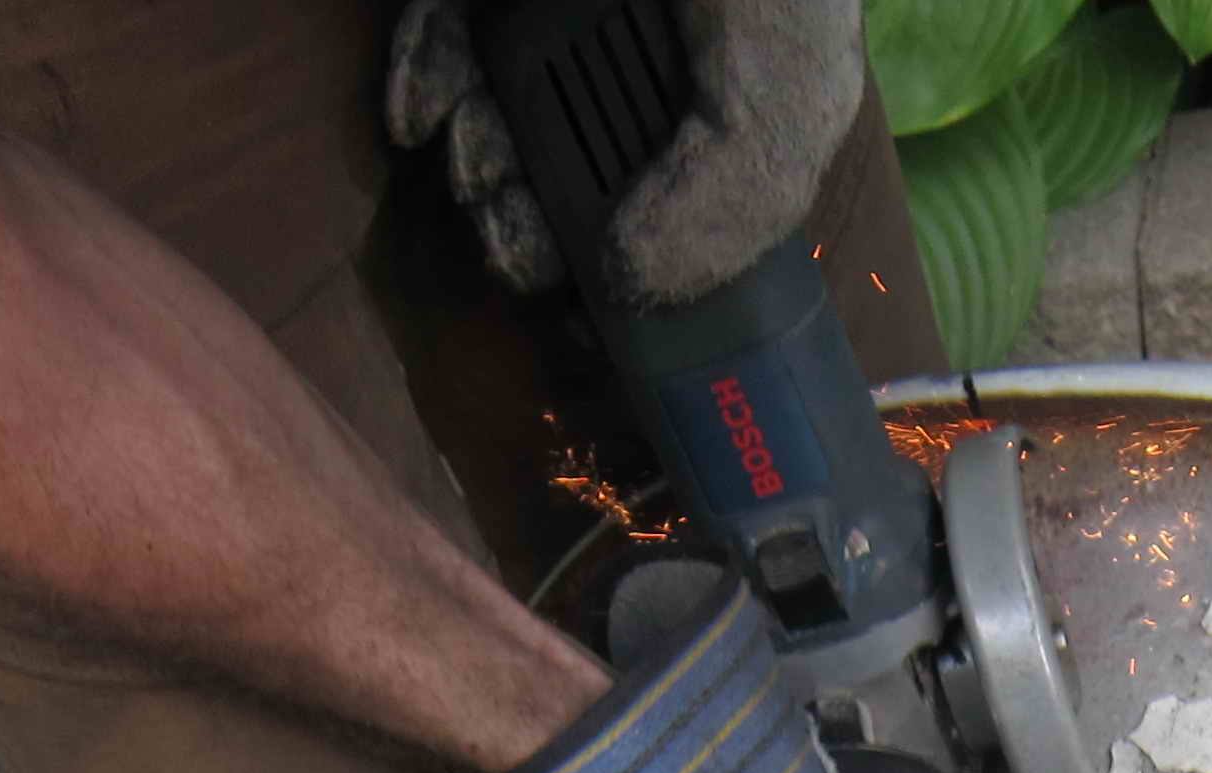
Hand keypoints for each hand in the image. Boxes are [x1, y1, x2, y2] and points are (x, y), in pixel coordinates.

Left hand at [387, 0, 863, 308]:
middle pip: (574, 157)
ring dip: (475, 160)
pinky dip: (424, 81)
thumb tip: (636, 286)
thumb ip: (735, 190)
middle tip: (510, 234)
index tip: (588, 299)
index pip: (677, 193)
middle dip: (532, 215)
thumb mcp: (788, 77)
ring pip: (500, 104)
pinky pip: (443, 33)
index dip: (630, 260)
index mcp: (732, 76)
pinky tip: (423, 118)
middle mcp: (643, 38)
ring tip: (473, 173)